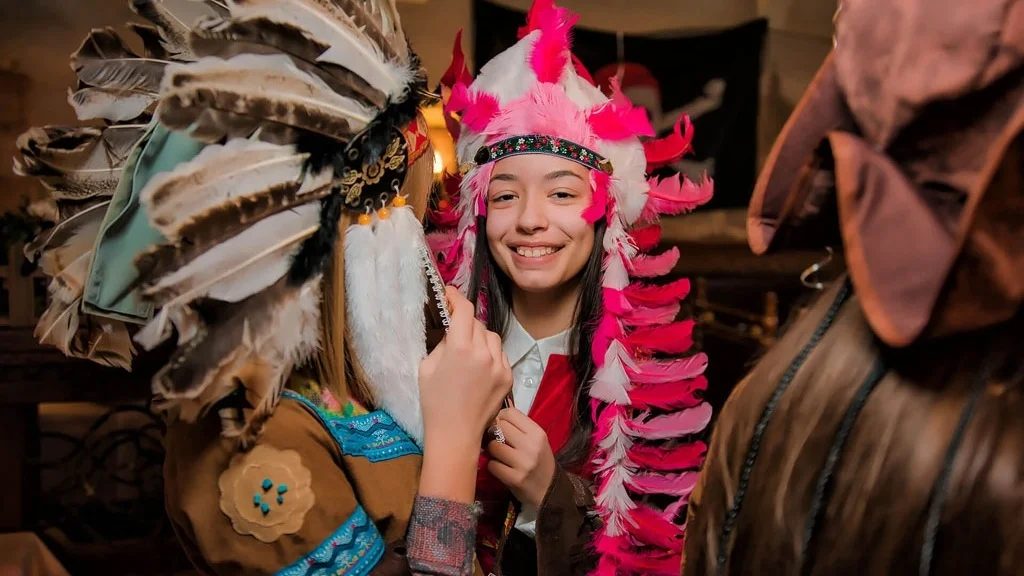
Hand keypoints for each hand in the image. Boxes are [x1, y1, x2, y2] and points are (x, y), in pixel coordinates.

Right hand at [419, 287, 512, 446]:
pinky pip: (500, 353)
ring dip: (479, 337)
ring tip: (468, 351)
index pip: (464, 309)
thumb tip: (452, 328)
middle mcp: (484, 352)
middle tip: (454, 330)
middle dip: (465, 322)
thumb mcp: (427, 366)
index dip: (456, 297)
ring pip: (491, 336)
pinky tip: (479, 366)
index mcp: (460, 348)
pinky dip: (490, 353)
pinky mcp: (508, 376)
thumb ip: (442, 343)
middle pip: (477, 322)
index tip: (450, 294)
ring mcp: (499, 364)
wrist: (456, 433)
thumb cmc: (434, 401)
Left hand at [486, 408, 556, 507]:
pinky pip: (492, 465)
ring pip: (493, 446)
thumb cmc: (539, 461)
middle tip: (498, 441)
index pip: (510, 413)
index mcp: (537, 433)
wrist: (548, 490)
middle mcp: (531, 446)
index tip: (502, 427)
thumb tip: (493, 417)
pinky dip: (493, 466)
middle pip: (499, 427)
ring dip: (492, 451)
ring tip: (500, 456)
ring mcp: (523, 463)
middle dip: (494, 434)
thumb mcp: (536, 440)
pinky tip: (502, 469)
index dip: (501, 418)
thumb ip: (518, 428)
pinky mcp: (515, 479)